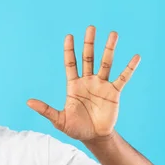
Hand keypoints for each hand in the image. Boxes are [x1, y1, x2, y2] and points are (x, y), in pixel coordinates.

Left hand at [27, 26, 139, 141]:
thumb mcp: (59, 119)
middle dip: (89, 43)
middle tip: (91, 28)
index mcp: (73, 86)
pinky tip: (136, 57)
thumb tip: (28, 102)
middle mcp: (88, 81)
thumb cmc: (76, 128)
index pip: (71, 64)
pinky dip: (129, 68)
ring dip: (109, 49)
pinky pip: (122, 78)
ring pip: (106, 63)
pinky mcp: (114, 93)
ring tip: (113, 34)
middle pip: (88, 58)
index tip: (69, 36)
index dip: (69, 51)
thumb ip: (45, 110)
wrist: (94, 137)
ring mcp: (101, 85)